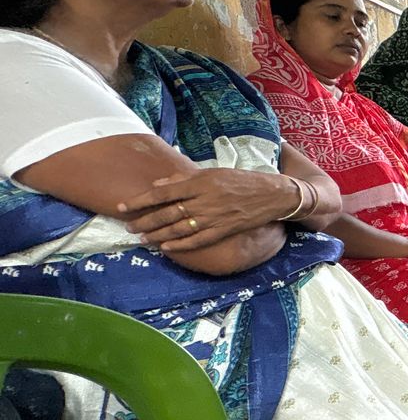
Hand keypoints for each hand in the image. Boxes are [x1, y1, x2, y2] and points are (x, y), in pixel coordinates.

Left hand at [119, 169, 295, 250]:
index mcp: (200, 183)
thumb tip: (159, 184)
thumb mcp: (213, 172)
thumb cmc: (242, 180)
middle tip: (128, 227)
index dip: (140, 201)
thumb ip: (185, 179)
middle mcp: (204, 201)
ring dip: (158, 234)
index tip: (123, 206)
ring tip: (143, 238)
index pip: (162, 193)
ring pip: (179, 229)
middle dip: (145, 221)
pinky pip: (197, 240)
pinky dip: (180, 245)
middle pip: (167, 213)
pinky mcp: (223, 230)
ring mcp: (214, 218)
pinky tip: (166, 247)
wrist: (272, 195)